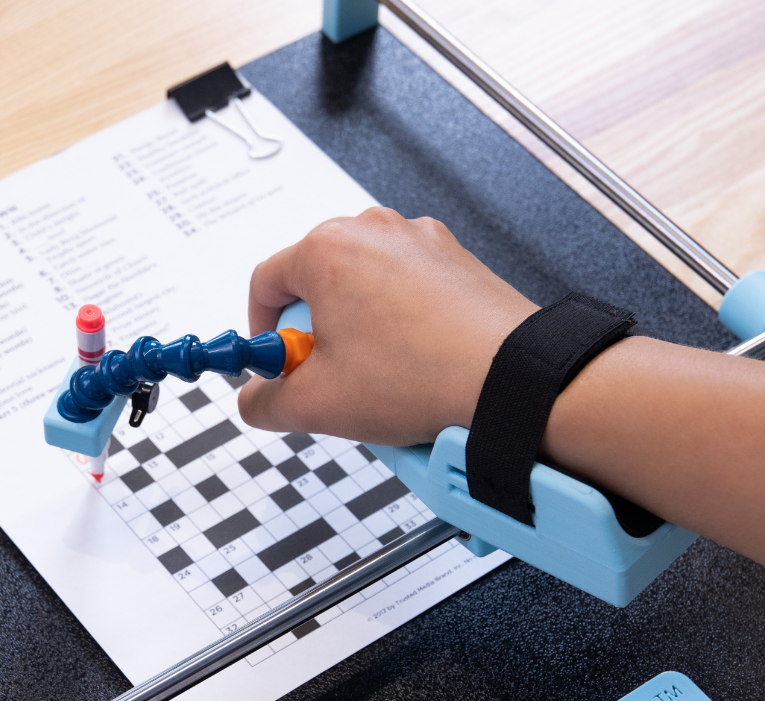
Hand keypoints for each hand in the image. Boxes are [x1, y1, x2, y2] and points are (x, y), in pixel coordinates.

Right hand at [238, 207, 536, 443]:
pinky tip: (412, 369)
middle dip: (313, 335)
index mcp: (327, 251)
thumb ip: (264, 402)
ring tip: (378, 380)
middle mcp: (373, 231)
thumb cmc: (420, 377)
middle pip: (315, 283)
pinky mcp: (453, 261)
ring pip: (362, 290)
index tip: (274, 362)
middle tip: (327, 379)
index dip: (261, 331)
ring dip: (357, 333)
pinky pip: (405, 293)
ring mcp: (419, 241)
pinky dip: (398, 329)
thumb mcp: (315, 405)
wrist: (508, 379)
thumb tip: (256, 399)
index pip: (264, 283)